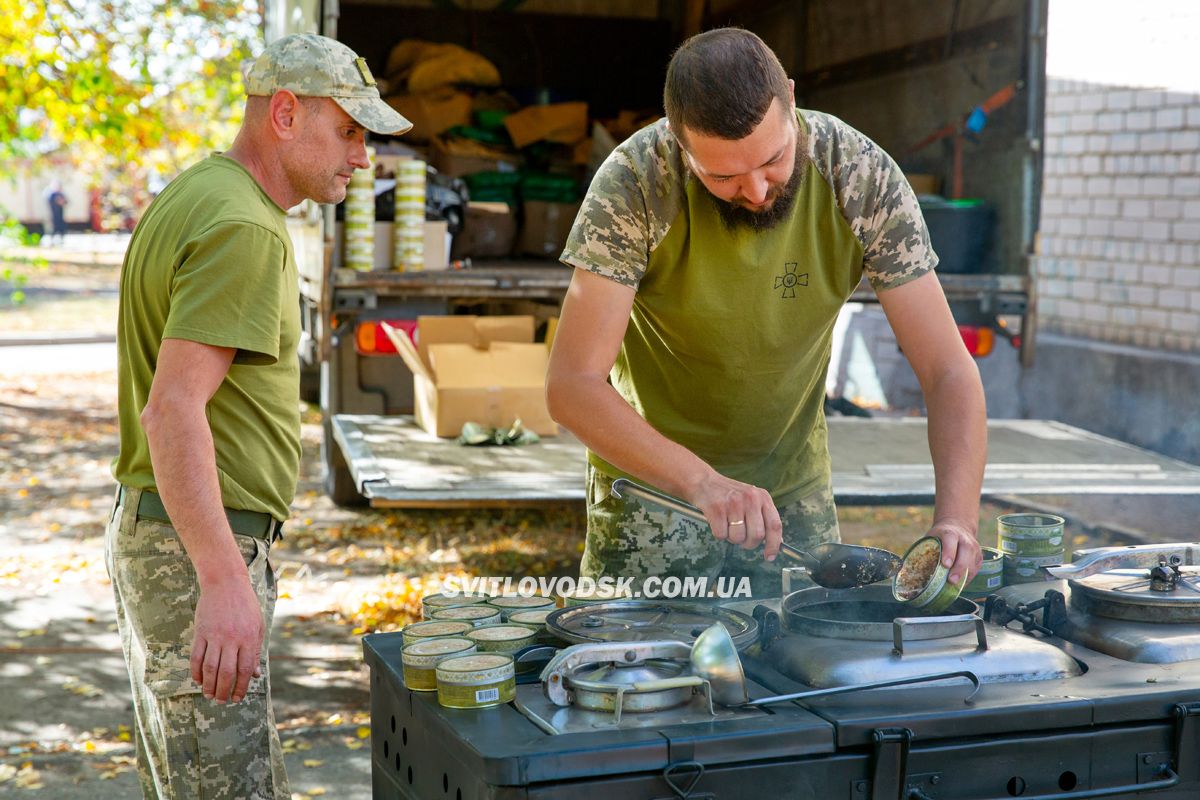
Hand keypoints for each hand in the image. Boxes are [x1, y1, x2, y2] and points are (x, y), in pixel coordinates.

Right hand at [189, 574, 263, 703]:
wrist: (226, 582)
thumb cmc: (245, 605)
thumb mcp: (257, 626)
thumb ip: (255, 651)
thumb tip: (255, 675)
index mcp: (248, 638)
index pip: (245, 670)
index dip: (241, 687)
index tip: (237, 698)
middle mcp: (231, 639)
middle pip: (226, 673)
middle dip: (223, 691)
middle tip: (221, 701)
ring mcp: (214, 635)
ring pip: (210, 668)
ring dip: (209, 685)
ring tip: (209, 695)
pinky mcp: (200, 632)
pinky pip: (196, 656)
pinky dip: (196, 671)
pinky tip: (198, 680)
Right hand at [688, 472, 782, 560]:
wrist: (704, 481)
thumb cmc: (730, 495)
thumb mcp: (752, 500)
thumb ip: (764, 518)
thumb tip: (775, 542)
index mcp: (763, 497)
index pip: (775, 525)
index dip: (774, 544)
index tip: (769, 556)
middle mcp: (751, 498)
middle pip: (757, 535)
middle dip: (749, 543)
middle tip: (742, 539)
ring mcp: (734, 503)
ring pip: (738, 538)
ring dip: (732, 538)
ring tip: (728, 526)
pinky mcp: (717, 508)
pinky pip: (721, 535)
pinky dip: (719, 534)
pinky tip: (718, 522)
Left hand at [929, 521, 981, 586]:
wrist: (958, 527)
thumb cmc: (940, 536)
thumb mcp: (931, 537)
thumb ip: (925, 551)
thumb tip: (912, 571)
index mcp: (950, 533)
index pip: (950, 540)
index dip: (949, 552)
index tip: (945, 564)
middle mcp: (964, 539)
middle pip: (965, 552)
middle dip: (959, 568)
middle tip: (951, 581)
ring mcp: (974, 548)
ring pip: (972, 563)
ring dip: (964, 576)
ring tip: (954, 586)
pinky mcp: (979, 557)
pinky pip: (975, 570)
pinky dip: (967, 578)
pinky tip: (959, 584)